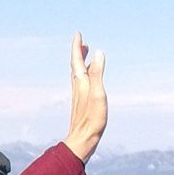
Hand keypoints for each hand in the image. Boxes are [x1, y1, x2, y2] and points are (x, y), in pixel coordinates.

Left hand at [63, 34, 108, 159]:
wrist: (82, 140)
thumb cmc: (92, 119)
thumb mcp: (98, 93)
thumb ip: (98, 73)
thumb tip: (98, 52)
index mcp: (80, 82)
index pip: (77, 60)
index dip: (77, 46)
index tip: (78, 34)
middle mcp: (78, 87)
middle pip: (76, 66)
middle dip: (78, 53)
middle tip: (82, 43)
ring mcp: (79, 95)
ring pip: (78, 74)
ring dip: (81, 63)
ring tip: (86, 56)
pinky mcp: (82, 103)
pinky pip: (82, 83)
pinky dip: (85, 75)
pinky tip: (89, 80)